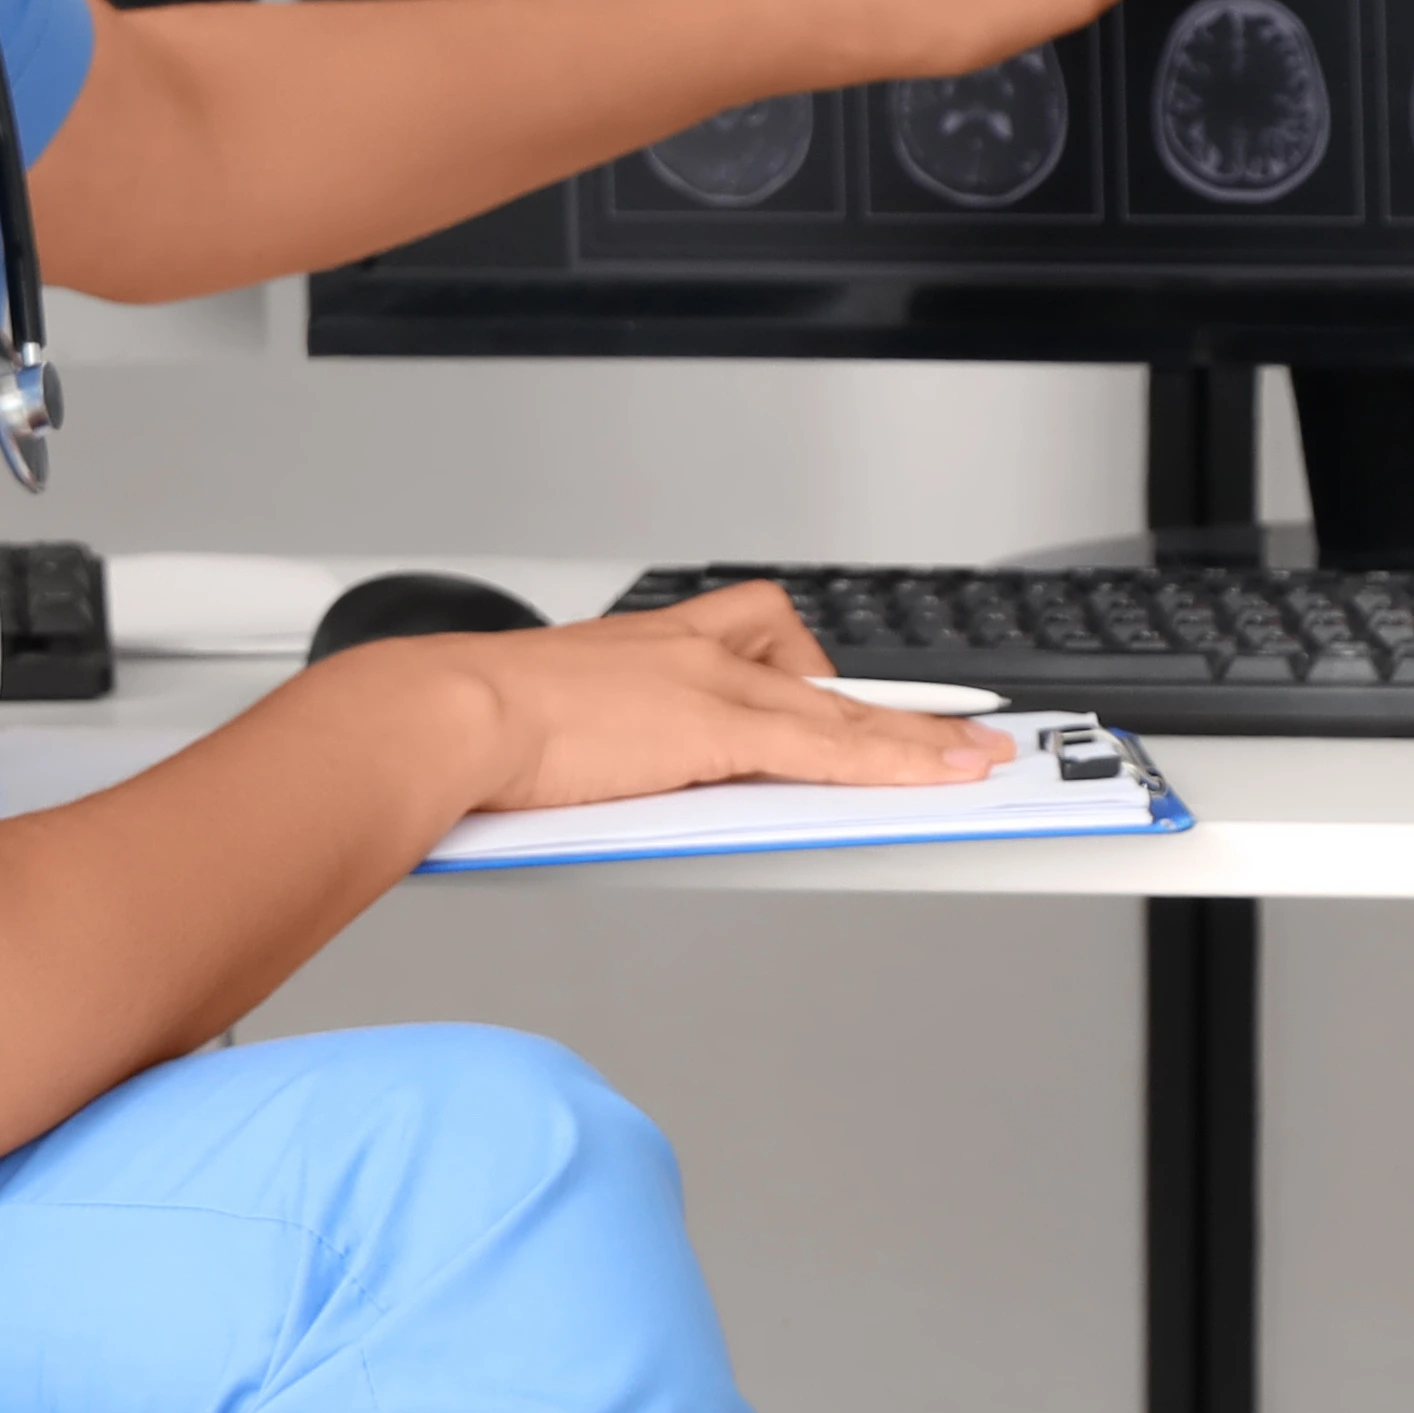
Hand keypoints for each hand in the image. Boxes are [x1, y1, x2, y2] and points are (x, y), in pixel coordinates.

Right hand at [388, 582, 1007, 812]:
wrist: (442, 713)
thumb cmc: (470, 724)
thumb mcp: (549, 718)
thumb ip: (594, 736)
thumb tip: (594, 771)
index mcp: (648, 645)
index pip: (758, 637)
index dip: (816, 669)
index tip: (850, 690)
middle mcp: (689, 650)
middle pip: (813, 665)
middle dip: (871, 707)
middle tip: (931, 734)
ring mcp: (710, 684)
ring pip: (839, 709)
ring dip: (912, 737)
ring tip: (971, 760)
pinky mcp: (719, 726)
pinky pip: (829, 746)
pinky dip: (895, 760)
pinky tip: (939, 775)